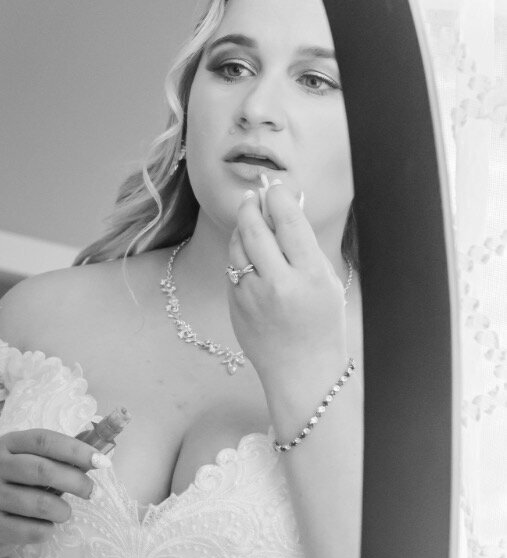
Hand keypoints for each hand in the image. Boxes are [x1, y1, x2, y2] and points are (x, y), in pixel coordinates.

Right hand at [0, 429, 102, 557]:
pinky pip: (32, 530)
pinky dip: (47, 530)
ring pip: (40, 504)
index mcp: (7, 444)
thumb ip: (59, 455)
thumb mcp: (28, 462)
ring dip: (63, 510)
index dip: (75, 449)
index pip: (44, 440)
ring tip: (64, 512)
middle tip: (90, 491)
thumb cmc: (14, 485)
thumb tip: (102, 449)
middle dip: (76, 481)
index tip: (102, 461)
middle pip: (43, 470)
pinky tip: (44, 526)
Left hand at [226, 181, 348, 390]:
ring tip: (250, 218)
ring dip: (242, 227)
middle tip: (254, 196)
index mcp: (309, 276)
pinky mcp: (235, 306)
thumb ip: (306, 246)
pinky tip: (247, 250)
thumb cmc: (321, 322)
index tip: (276, 187)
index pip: (289, 223)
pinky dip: (238, 253)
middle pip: (255, 229)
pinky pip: (232, 268)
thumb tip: (288, 206)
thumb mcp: (326, 282)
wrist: (301, 370)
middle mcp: (278, 284)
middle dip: (252, 206)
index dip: (279, 197)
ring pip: (237, 246)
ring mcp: (252, 296)